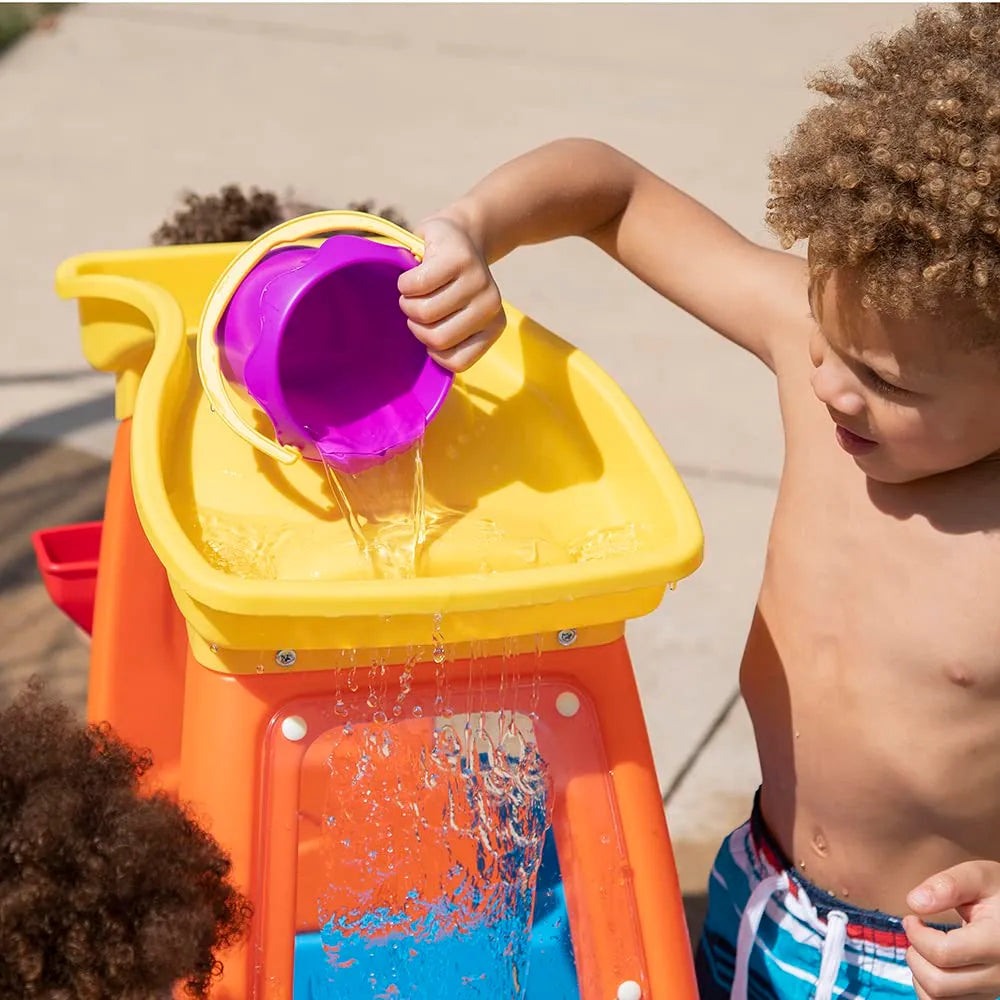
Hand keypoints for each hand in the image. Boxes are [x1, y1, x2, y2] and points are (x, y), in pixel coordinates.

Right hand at [397, 214, 505, 372]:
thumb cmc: (449, 284)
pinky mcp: (456, 259)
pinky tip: (413, 274)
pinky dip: (404, 283)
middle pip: (436, 339)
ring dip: (408, 302)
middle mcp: (490, 306)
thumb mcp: (454, 317)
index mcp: (493, 326)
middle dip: (416, 325)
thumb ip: (445, 339)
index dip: (432, 350)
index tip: (433, 327)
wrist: (460, 234)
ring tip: (415, 290)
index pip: (456, 362)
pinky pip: (415, 286)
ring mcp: (476, 280)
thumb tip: (418, 357)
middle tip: (419, 307)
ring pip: (423, 313)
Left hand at [903, 861, 999, 999]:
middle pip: (939, 983)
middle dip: (915, 956)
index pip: (943, 953)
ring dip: (920, 975)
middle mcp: (999, 974)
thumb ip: (947, 885)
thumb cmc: (999, 892)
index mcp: (996, 942)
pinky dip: (931, 990)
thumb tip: (914, 903)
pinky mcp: (988, 995)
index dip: (917, 935)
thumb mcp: (978, 876)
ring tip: (924, 948)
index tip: (912, 918)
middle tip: (917, 934)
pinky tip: (933, 965)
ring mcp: (995, 989)